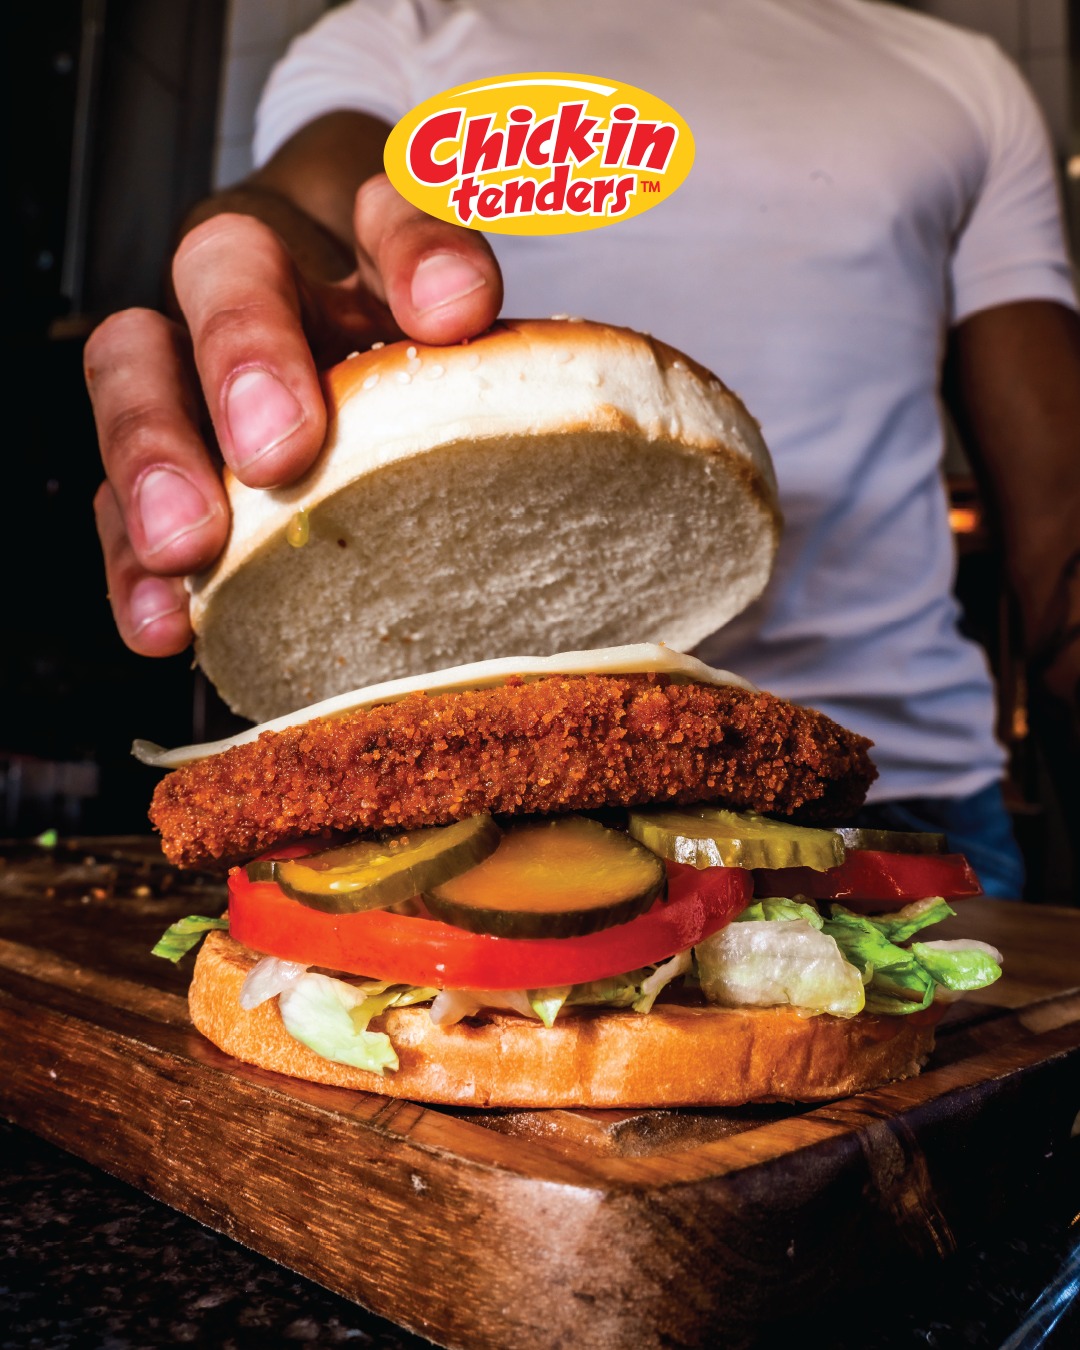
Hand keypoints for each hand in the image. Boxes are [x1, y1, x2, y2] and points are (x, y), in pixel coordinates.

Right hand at [87, 172, 501, 655]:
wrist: (365, 380)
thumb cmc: (422, 367)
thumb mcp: (465, 341)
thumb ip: (479, 333)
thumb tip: (469, 328)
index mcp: (359, 233)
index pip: (389, 208)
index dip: (418, 252)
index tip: (455, 311)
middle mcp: (262, 277)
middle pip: (225, 266)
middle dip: (246, 350)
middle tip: (278, 448)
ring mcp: (195, 363)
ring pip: (136, 367)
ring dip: (156, 456)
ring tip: (187, 543)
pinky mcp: (161, 460)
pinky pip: (120, 498)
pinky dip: (134, 563)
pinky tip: (165, 618)